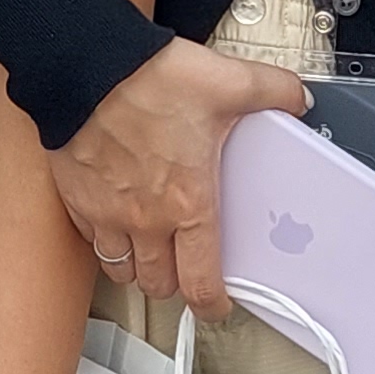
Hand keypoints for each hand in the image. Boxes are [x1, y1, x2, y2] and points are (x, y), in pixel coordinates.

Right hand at [53, 37, 310, 315]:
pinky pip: (90, 238)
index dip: (212, 305)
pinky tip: (113, 220)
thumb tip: (297, 99)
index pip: (201, 282)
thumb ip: (272, 93)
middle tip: (185, 270)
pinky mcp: (76, 198)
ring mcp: (107, 213)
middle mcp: (146, 219)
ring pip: (121, 270)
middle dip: (175, 285)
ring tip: (149, 251)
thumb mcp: (227, 82)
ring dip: (137, 268)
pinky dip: (104, 238)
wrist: (86, 68)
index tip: (217, 305)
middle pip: (159, 285)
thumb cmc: (149, 80)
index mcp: (188, 202)